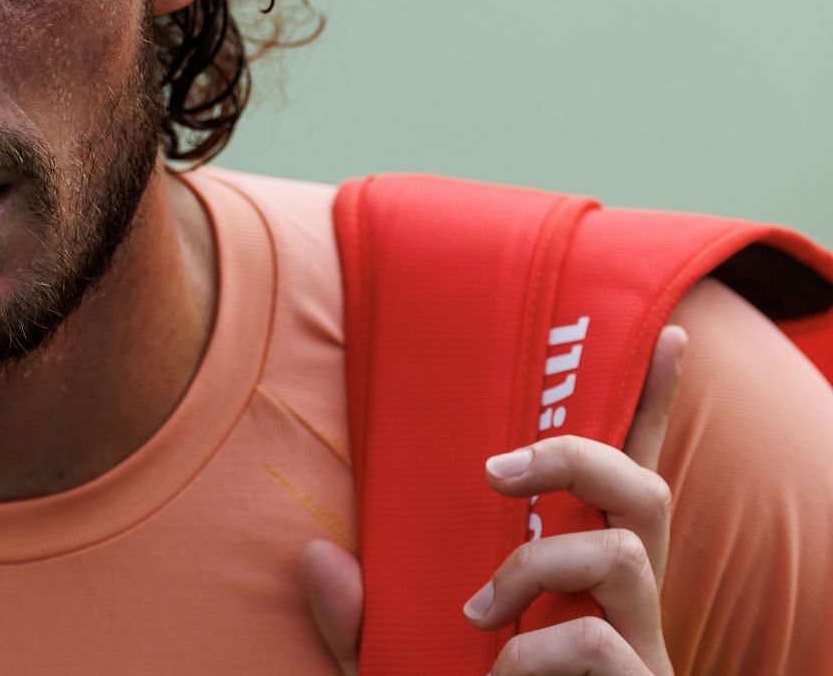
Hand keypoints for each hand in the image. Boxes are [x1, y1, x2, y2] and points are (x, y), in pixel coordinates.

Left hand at [301, 324, 687, 673]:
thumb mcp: (394, 668)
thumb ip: (354, 625)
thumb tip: (315, 562)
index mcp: (580, 579)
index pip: (624, 476)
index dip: (647, 405)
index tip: (661, 333)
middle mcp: (624, 605)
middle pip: (647, 487)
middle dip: (576, 453)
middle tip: (493, 471)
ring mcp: (642, 650)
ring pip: (626, 555)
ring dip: (539, 568)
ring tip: (482, 611)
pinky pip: (601, 645)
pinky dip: (538, 653)